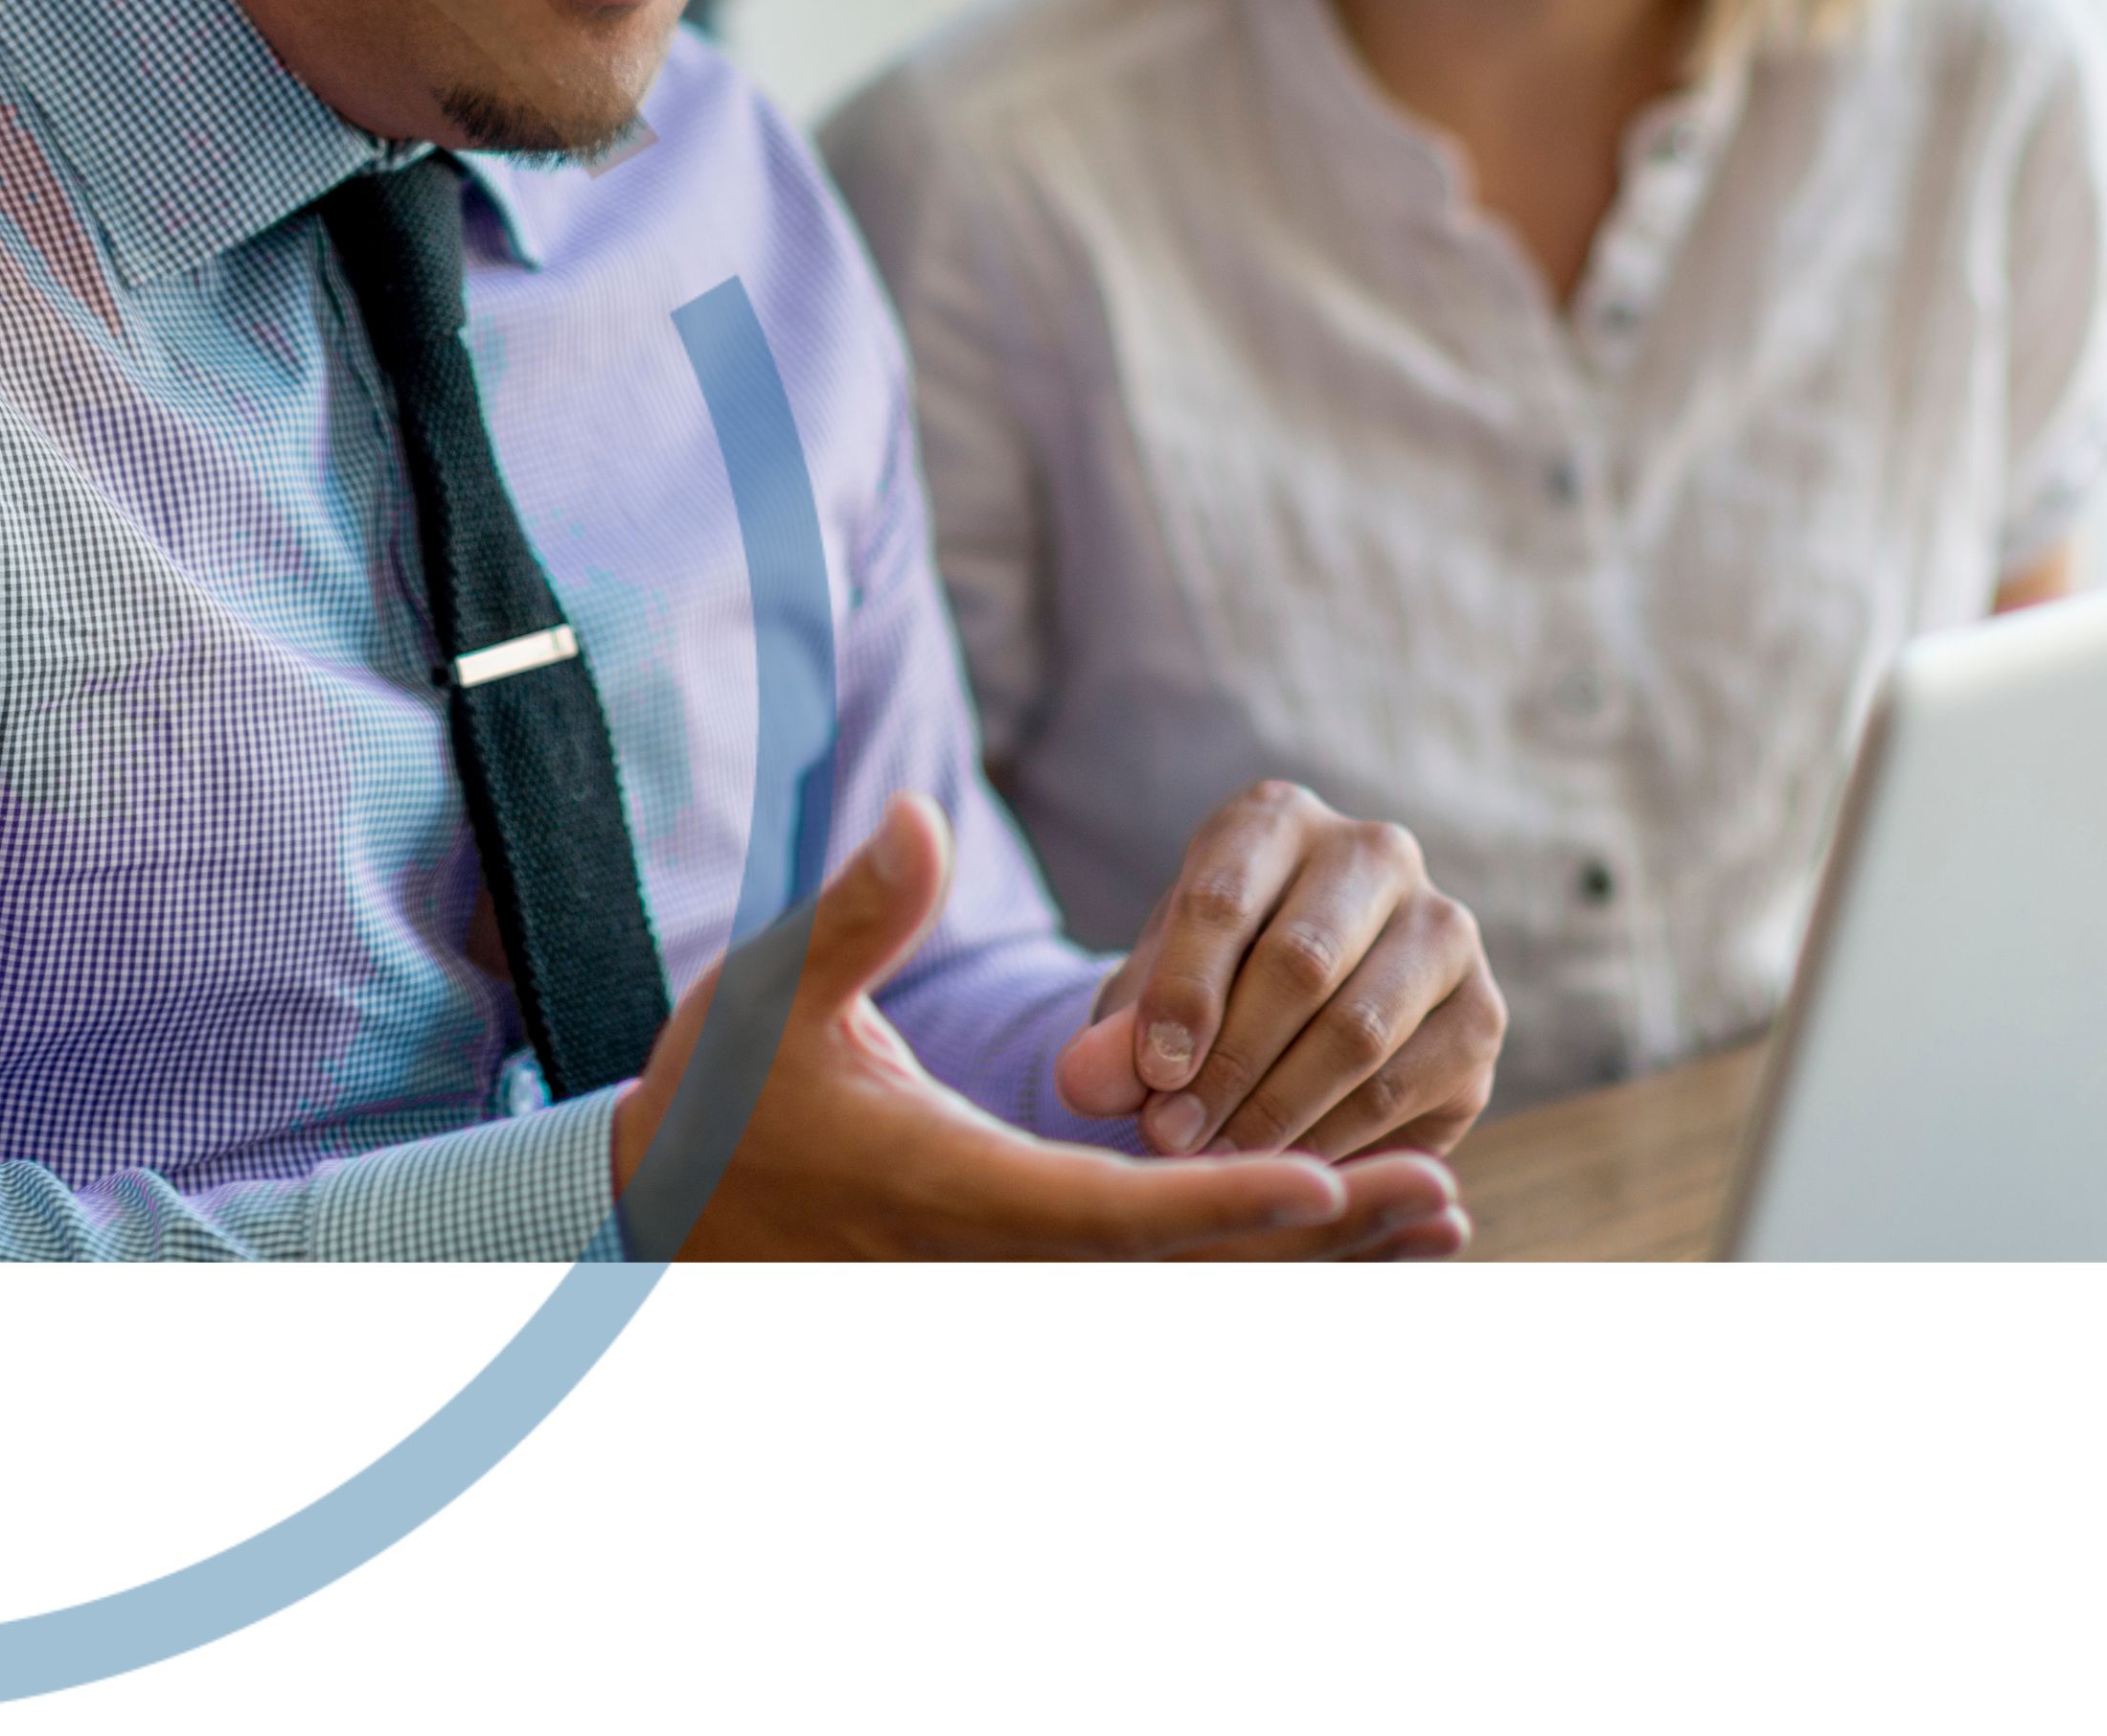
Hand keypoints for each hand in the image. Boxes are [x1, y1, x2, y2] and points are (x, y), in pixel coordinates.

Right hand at [609, 793, 1463, 1260]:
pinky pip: (1166, 1283)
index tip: (1330, 1181)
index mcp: (949, 1190)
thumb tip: (918, 817)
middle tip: (1440, 1198)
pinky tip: (1347, 1234)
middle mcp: (996, 1258)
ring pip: (1189, 1289)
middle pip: (1183, 1270)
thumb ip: (861, 914)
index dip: (1225, 1202)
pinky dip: (1262, 1263)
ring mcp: (1012, 1283)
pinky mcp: (1023, 1278)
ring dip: (1316, 1263)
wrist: (666, 1205)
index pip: (1111, 1214)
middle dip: (1319, 1240)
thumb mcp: (769, 992)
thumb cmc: (719, 1092)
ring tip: (1440, 1219)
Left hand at [1049, 777, 1505, 1164]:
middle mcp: (1374, 854)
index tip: (1148, 1077)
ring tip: (1216, 1164)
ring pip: (1359, 1031)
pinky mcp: (1480, 1014)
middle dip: (1227, 1064)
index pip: (1224, 897)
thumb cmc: (1206, 986)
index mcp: (1275, 820)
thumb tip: (1085, 1082)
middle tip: (1170, 1137)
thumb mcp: (1147, 997)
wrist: (1296, 1008)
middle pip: (1300, 962)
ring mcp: (1443, 930)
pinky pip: (1404, 1087)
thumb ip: (1118, 1035)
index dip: (1181, 994)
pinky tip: (1284, 1171)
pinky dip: (1335, 1139)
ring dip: (1278, 1111)